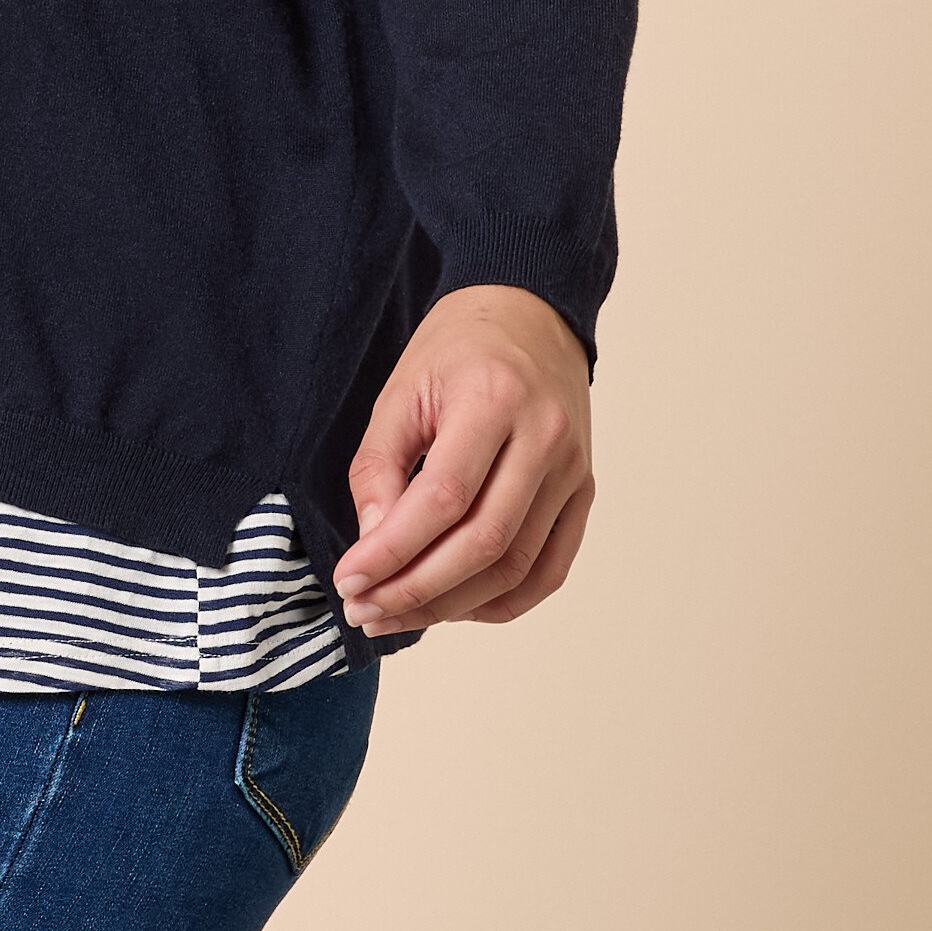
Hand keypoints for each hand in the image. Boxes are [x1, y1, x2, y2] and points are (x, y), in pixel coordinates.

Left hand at [332, 286, 595, 639]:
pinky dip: (501, 602)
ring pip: (516, 566)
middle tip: (363, 609)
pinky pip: (549, 569)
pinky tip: (455, 608)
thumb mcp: (400, 392)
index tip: (349, 580)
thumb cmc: (459, 349)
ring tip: (396, 614)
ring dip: (451, 605)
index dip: (392, 550)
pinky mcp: (582, 492)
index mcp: (494, 399)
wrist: (531, 315)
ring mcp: (572, 469)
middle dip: (415, 589)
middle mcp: (544, 438)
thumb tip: (372, 544)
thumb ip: (379, 468)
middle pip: (484, 542)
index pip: (443, 498)